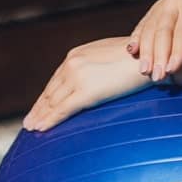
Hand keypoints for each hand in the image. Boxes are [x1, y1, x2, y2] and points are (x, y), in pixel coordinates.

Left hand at [23, 37, 151, 131]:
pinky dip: (49, 120)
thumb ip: (96, 65)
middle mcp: (72, 63)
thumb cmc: (138, 58)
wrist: (151, 57)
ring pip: (53, 102)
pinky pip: (61, 110)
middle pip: (51, 91)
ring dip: (40, 116)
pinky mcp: (84, 92)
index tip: (40, 106)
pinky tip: (40, 128)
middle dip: (40, 107)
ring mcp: (77, 77)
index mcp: (77, 54)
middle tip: (30, 121)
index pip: (57, 78)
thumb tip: (96, 78)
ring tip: (32, 127)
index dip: (47, 95)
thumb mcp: (110, 56)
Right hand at [126, 0, 181, 82]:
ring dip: (145, 51)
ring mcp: (161, 5)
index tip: (172, 70)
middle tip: (157, 77)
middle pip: (162, 31)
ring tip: (145, 72)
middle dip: (158, 56)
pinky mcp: (153, 10)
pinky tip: (131, 52)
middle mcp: (172, 2)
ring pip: (149, 29)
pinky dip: (136, 39)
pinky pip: (142, 25)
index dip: (177, 51)